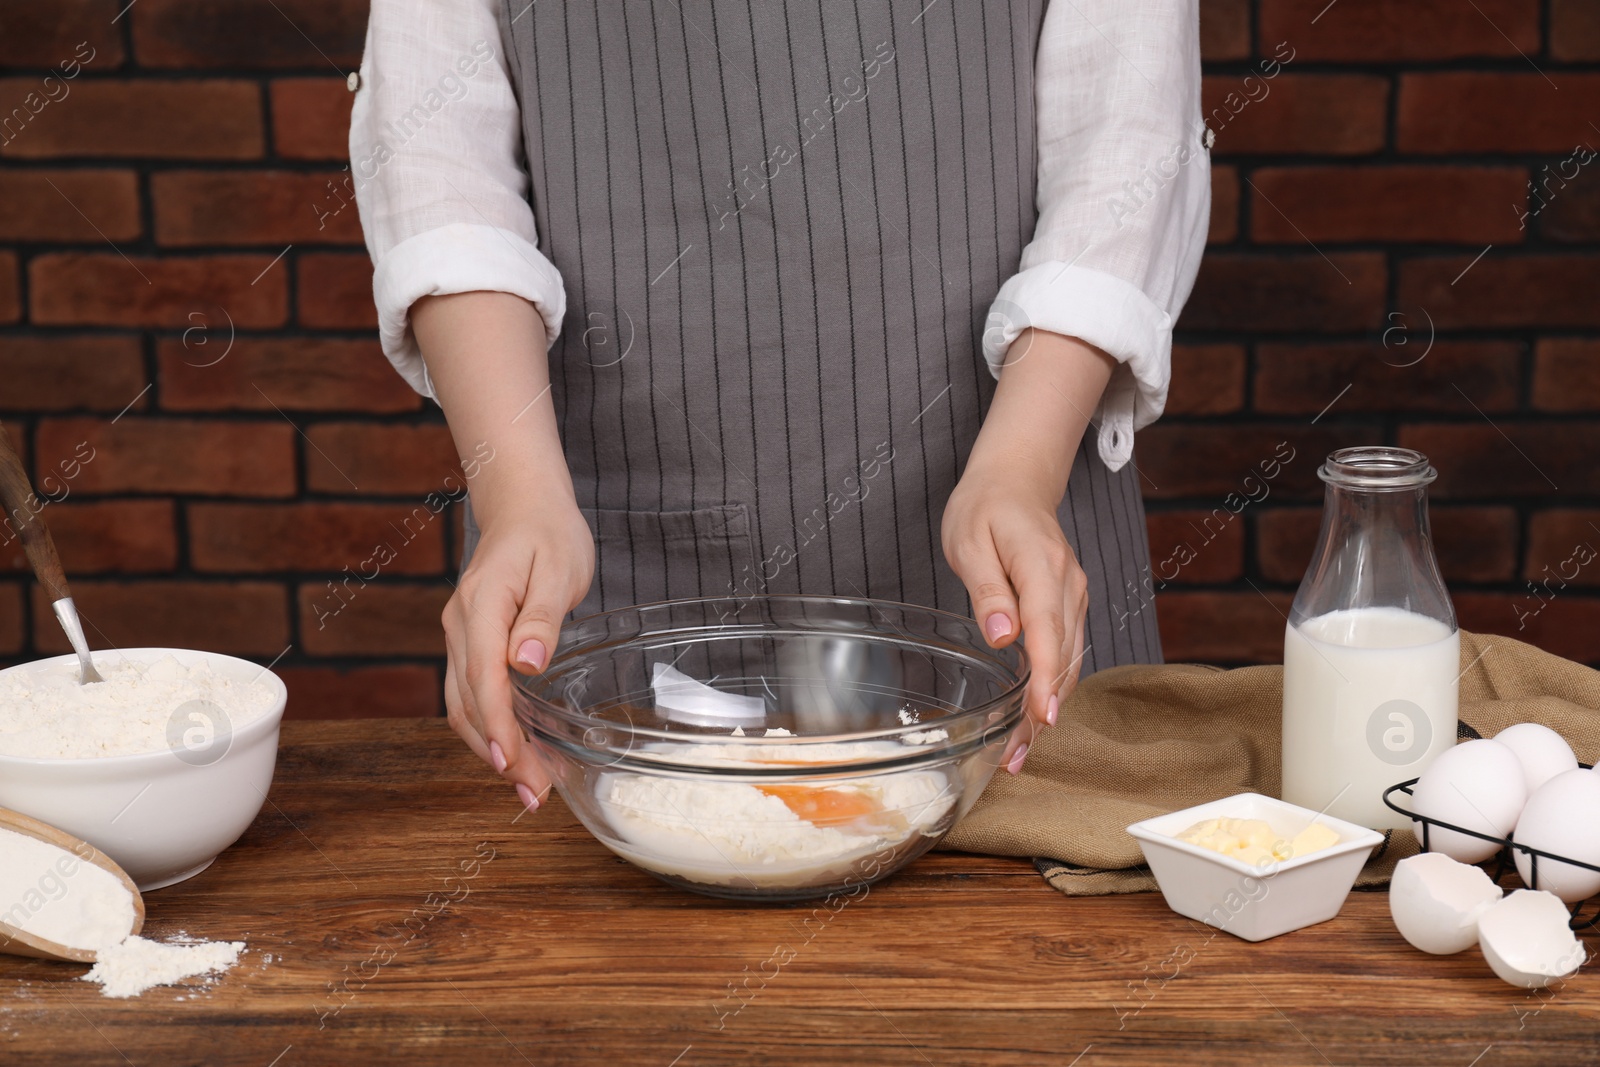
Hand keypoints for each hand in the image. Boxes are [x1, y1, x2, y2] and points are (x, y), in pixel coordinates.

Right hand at [443, 498, 593, 809]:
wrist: (525, 509)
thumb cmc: (548, 534)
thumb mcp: (558, 568)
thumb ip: (543, 618)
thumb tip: (526, 664)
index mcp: (482, 602)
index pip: (482, 673)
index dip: (496, 722)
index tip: (511, 761)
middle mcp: (461, 623)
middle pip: (470, 699)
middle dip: (498, 750)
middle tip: (533, 793)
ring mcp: (460, 635)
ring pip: (464, 704)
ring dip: (491, 748)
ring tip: (529, 787)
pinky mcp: (470, 644)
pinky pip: (471, 693)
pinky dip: (490, 728)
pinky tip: (518, 752)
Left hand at [943, 465, 1088, 769]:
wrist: (1016, 482)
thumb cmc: (985, 509)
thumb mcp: (970, 540)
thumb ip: (987, 589)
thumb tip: (1003, 635)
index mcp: (1043, 566)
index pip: (1048, 632)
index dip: (1045, 681)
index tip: (1040, 720)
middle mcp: (1069, 585)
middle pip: (1063, 657)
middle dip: (1042, 711)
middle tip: (1014, 757)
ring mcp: (1075, 596)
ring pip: (1070, 661)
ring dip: (1049, 707)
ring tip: (1020, 751)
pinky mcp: (1070, 605)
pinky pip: (1067, 651)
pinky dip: (1053, 687)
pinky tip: (1033, 717)